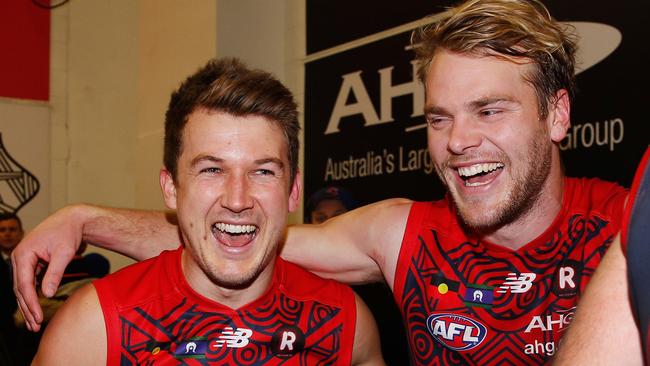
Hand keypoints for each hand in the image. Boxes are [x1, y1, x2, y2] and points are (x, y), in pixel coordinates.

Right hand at [12, 205, 84, 331]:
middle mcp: (19, 258)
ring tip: (34, 323)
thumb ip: (55, 274)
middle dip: (27, 309)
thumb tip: (47, 294)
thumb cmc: (68, 233)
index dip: (31, 303)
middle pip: (20, 289)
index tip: (38, 317)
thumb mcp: (64, 253)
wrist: (71, 220)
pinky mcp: (30, 263)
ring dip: (27, 306)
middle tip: (35, 326)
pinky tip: (36, 309)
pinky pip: (28, 283)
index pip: (24, 284)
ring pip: (22, 288)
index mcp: (23, 254)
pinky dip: (32, 296)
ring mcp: (23, 261)